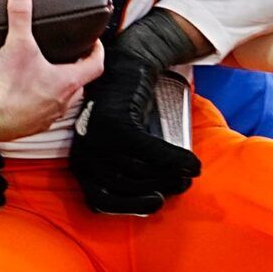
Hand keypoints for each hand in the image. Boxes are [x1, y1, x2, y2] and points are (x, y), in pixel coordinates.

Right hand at [0, 0, 104, 140]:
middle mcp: (63, 101)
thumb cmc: (8, 86)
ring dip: (59, 86)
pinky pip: (44, 112)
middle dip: (77, 68)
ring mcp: (48, 116)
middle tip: (69, 55)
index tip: (93, 42)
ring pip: (63, 99)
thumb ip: (21, 15)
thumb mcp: (17, 44)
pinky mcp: (32, 125)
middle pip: (80, 82)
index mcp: (67, 82)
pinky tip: (27, 93)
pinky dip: (41, 101)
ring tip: (47, 72)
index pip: (96, 65)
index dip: (98, 51)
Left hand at [69, 9, 202, 214]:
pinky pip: (153, 151)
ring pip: (141, 169)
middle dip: (157, 188)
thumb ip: (122, 170)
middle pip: (124, 185)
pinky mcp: (119, 124)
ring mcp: (100, 138)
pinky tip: (192, 164)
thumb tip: (148, 200)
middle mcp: (85, 151)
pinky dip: (176, 159)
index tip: (155, 204)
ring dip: (171, 175)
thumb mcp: (114, 145)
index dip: (130, 206)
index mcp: (80, 162)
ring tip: (188, 176)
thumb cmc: (124, 109)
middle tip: (180, 187)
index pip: (99, 198)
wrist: (126, 65)